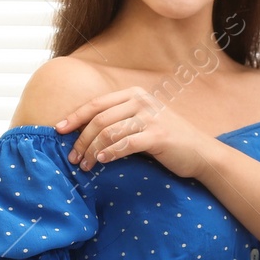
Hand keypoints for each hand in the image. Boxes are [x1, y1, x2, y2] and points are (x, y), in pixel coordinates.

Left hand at [56, 87, 214, 178]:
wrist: (201, 152)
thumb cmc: (167, 140)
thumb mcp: (143, 121)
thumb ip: (119, 119)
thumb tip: (83, 131)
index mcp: (135, 94)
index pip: (96, 104)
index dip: (75, 117)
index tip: (58, 130)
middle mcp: (142, 101)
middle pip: (99, 119)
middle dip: (81, 139)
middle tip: (72, 158)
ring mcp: (151, 117)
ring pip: (109, 132)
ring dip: (92, 150)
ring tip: (85, 165)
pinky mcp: (158, 136)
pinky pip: (126, 144)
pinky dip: (110, 153)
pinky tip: (102, 161)